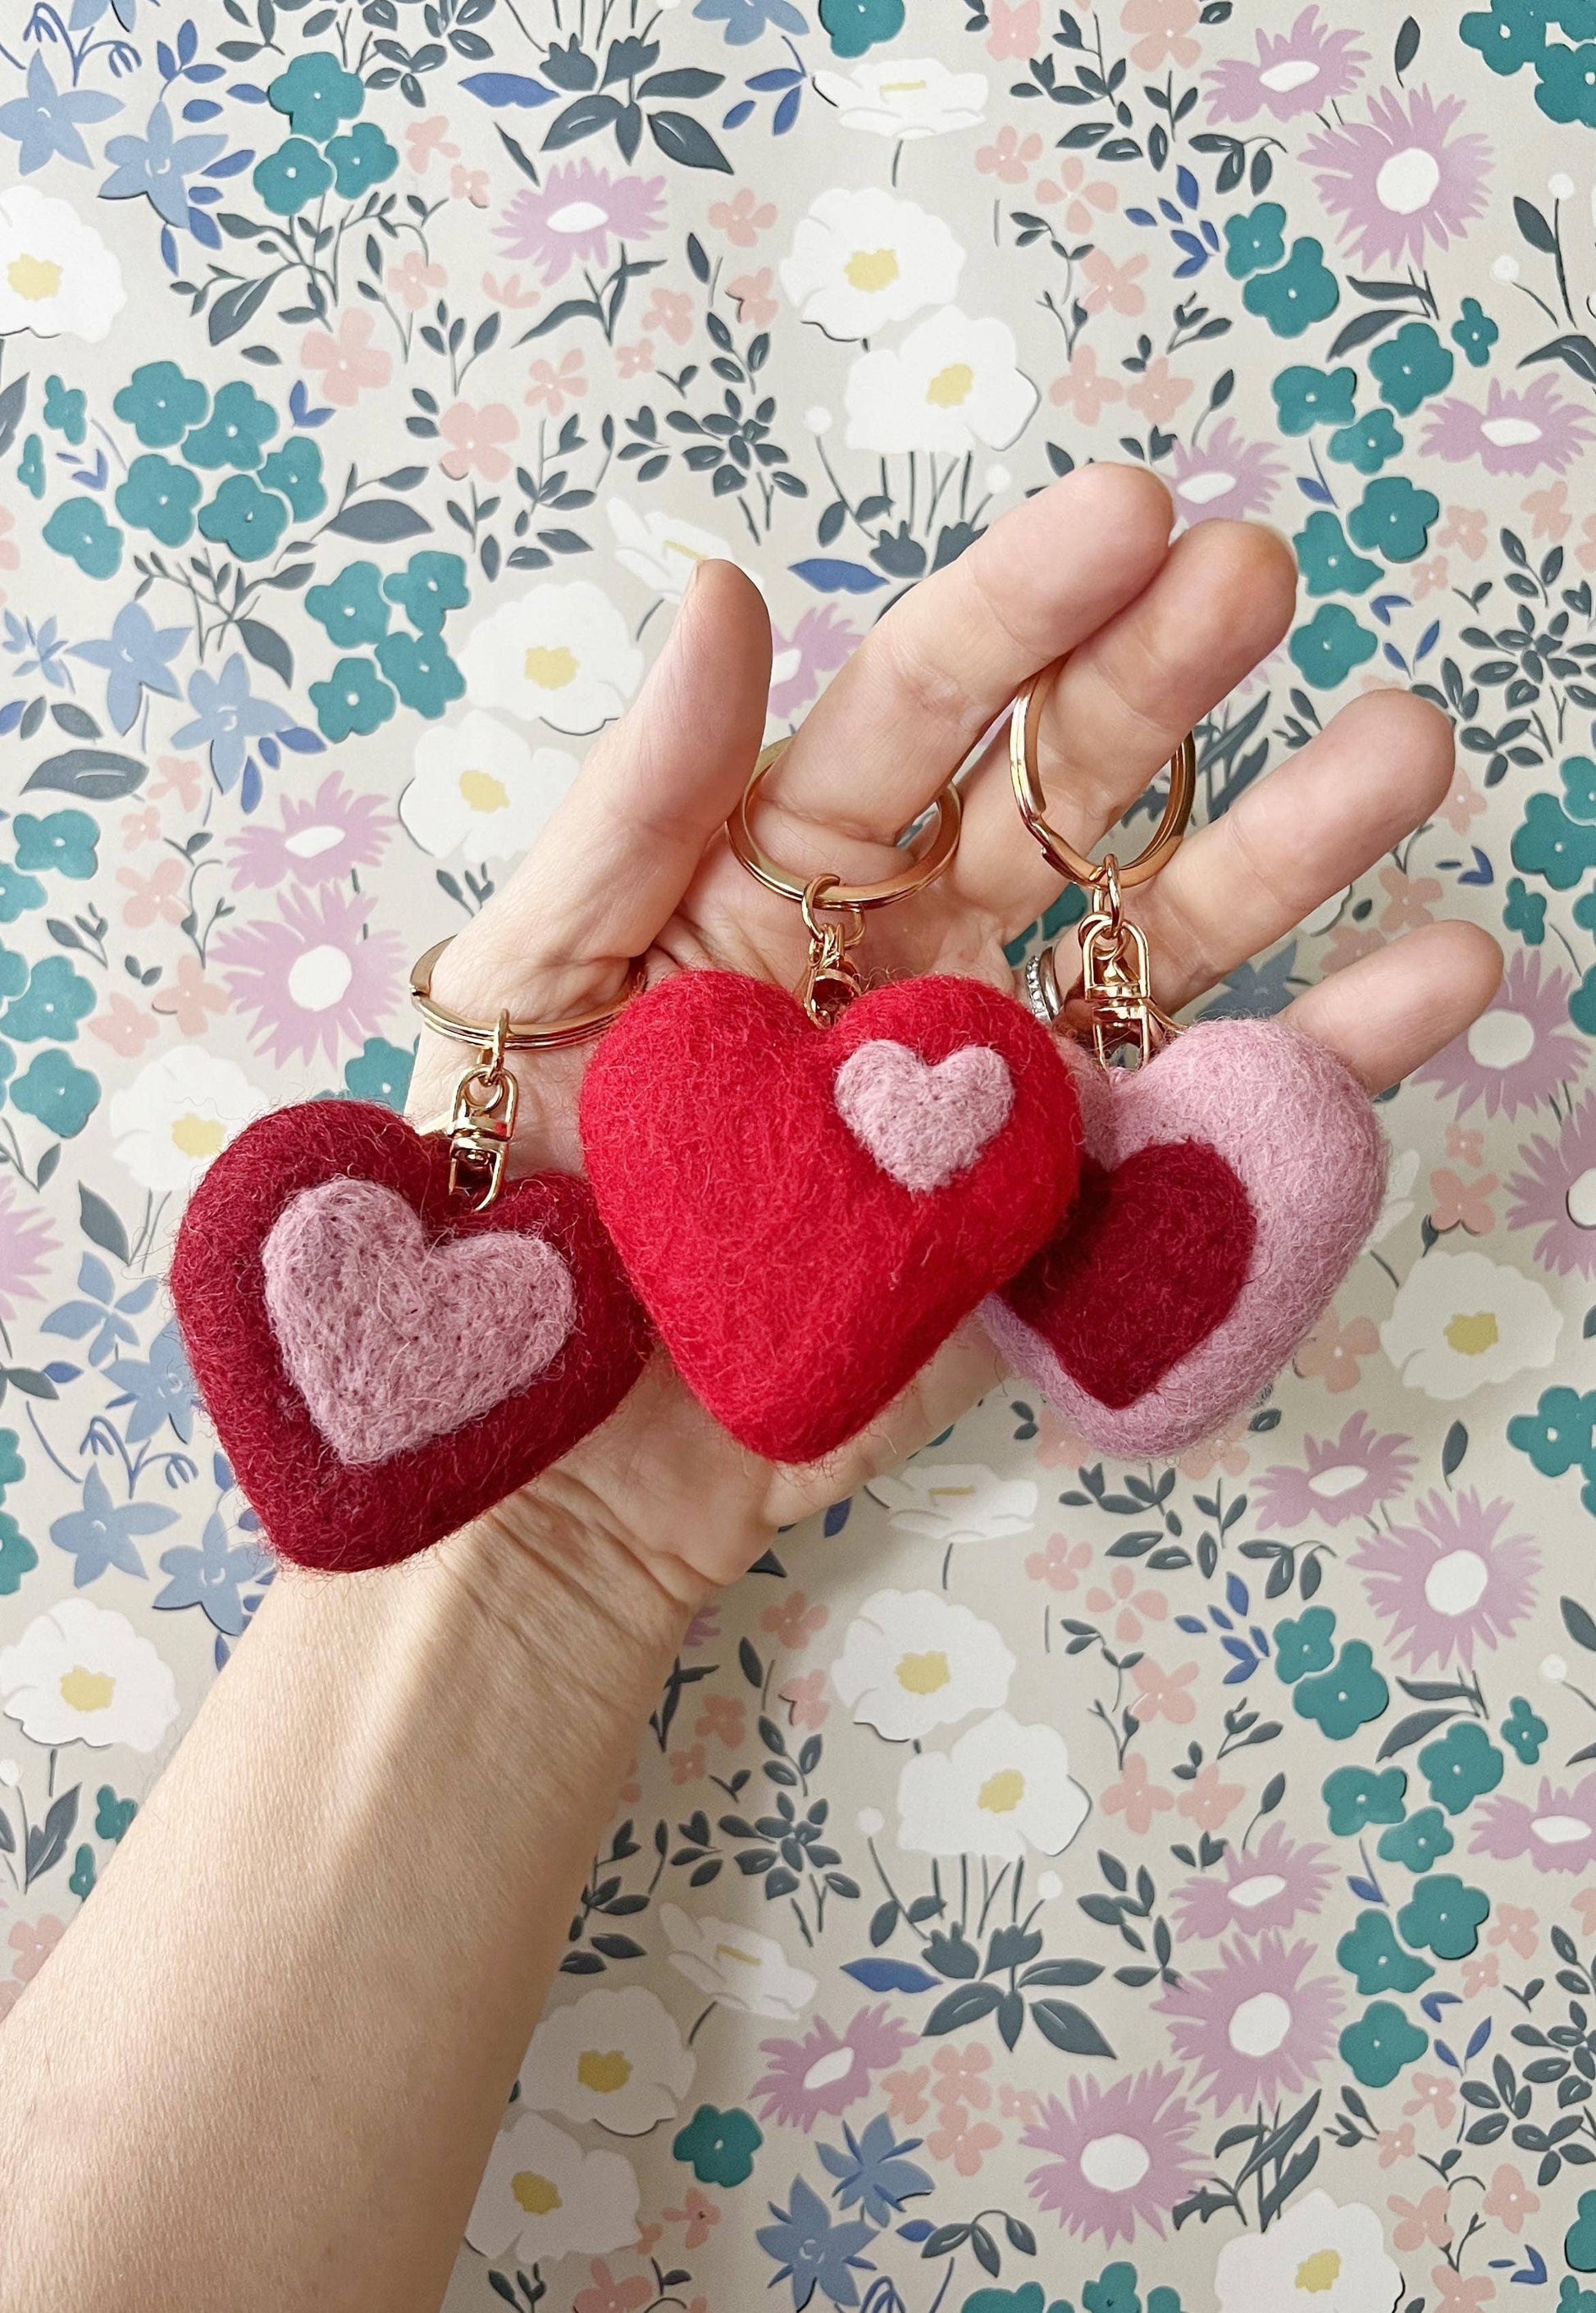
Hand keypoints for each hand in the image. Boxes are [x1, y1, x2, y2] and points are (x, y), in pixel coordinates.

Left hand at [409, 465, 1500, 1609]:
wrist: (552, 1462)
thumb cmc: (511, 1217)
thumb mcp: (525, 992)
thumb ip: (632, 810)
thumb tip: (729, 598)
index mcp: (773, 874)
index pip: (912, 713)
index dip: (1017, 613)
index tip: (1131, 518)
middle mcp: (908, 952)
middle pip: (1058, 795)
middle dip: (1160, 685)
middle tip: (1264, 581)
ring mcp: (997, 1082)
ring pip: (1160, 939)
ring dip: (1286, 845)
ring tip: (1405, 752)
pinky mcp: (1052, 1214)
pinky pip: (1195, 1123)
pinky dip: (1321, 1058)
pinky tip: (1435, 973)